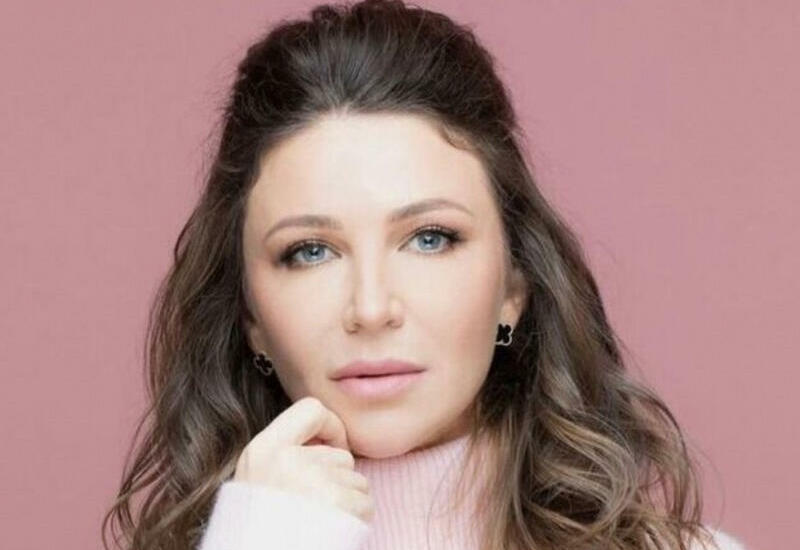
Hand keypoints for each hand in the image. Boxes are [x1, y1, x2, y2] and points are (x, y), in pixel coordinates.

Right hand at [232, 396, 373, 522]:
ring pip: (357, 480)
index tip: (327, 449)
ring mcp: (312, 481)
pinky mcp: (337, 505)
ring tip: (322, 524)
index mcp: (263, 450)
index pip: (311, 409)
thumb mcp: (256, 480)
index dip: (329, 427)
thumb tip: (332, 443)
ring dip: (348, 503)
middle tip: (315, 510)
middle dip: (337, 481)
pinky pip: (365, 502)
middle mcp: (287, 460)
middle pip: (340, 455)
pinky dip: (357, 519)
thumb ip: (287, 455)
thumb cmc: (260, 530)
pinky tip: (334, 533)